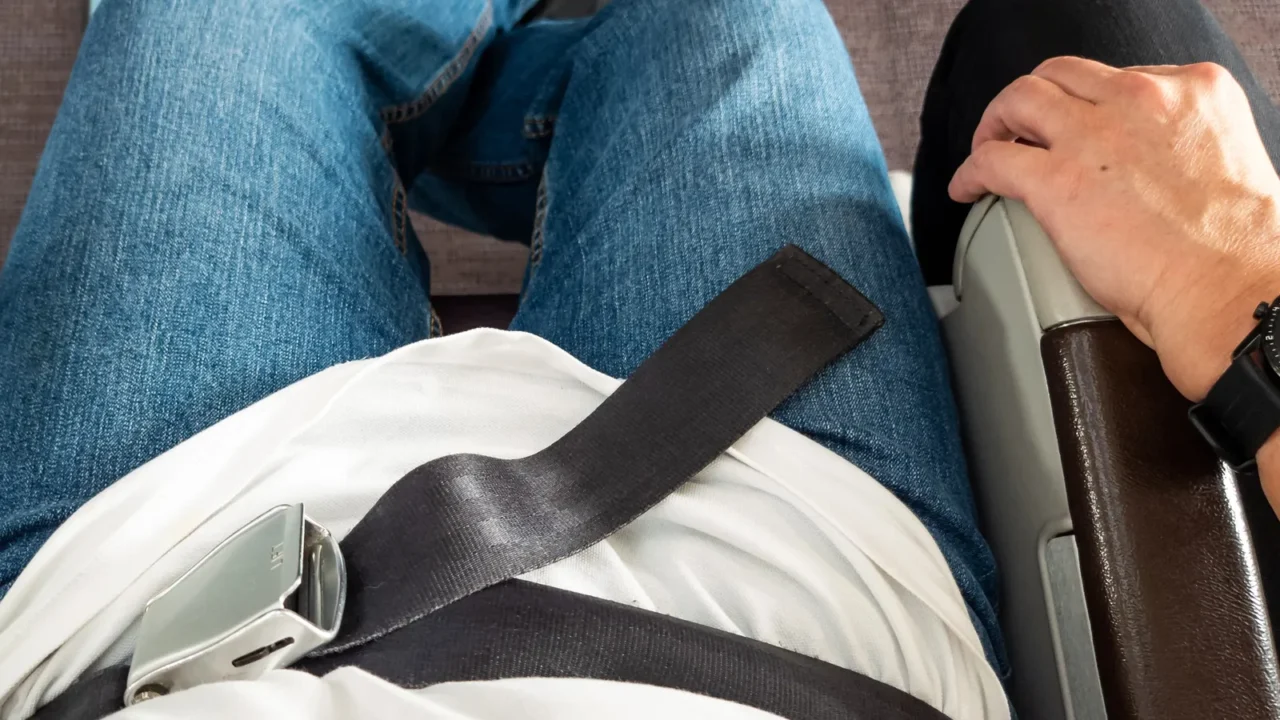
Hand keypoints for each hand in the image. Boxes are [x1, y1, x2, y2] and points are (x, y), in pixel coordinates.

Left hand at [949, 57, 1279, 401]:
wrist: (1227, 288)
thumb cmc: (1233, 251)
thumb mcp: (1222, 161)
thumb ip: (1179, 147)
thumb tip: (1147, 167)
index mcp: (1193, 90)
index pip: (1116, 79)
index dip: (1085, 105)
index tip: (1073, 127)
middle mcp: (1141, 99)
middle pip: (1060, 76)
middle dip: (1031, 103)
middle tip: (1016, 131)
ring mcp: (1094, 136)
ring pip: (1018, 100)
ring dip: (994, 125)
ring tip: (985, 150)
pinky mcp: (1056, 180)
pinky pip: (990, 160)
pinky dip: (969, 173)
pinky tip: (967, 189)